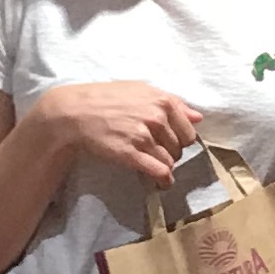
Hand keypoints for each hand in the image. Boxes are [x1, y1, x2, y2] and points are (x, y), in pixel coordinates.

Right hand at [31, 82, 202, 185]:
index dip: (181, 138)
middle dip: (172, 152)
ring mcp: (144, 137)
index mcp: (163, 101)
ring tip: (153, 164)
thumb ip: (172, 102)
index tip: (171, 142)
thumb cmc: (107, 98)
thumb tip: (198, 116)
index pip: (189, 129)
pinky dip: (163, 180)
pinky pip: (159, 172)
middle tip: (158, 151)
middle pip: (180, 147)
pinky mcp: (132, 154)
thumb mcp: (141, 90)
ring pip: (170, 160)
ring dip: (165, 166)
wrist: (76, 112)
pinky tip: (160, 183)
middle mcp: (157, 118)